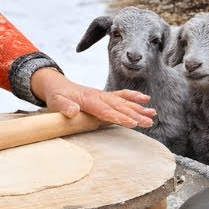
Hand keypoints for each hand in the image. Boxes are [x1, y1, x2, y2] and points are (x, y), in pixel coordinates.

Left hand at [30, 68, 155, 127]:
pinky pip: (122, 95)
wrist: (57, 85)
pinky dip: (134, 97)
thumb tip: (73, 112)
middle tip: (149, 123)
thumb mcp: (55, 102)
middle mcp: (100, 96)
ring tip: (153, 115)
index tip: (131, 123)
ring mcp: (104, 95)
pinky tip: (146, 100)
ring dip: (139, 109)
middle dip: (135, 115)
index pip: (106, 110)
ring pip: (124, 102)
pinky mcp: (106, 96)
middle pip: (120, 107)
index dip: (119, 117)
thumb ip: (64, 107)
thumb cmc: (56, 96)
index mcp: (89, 100)